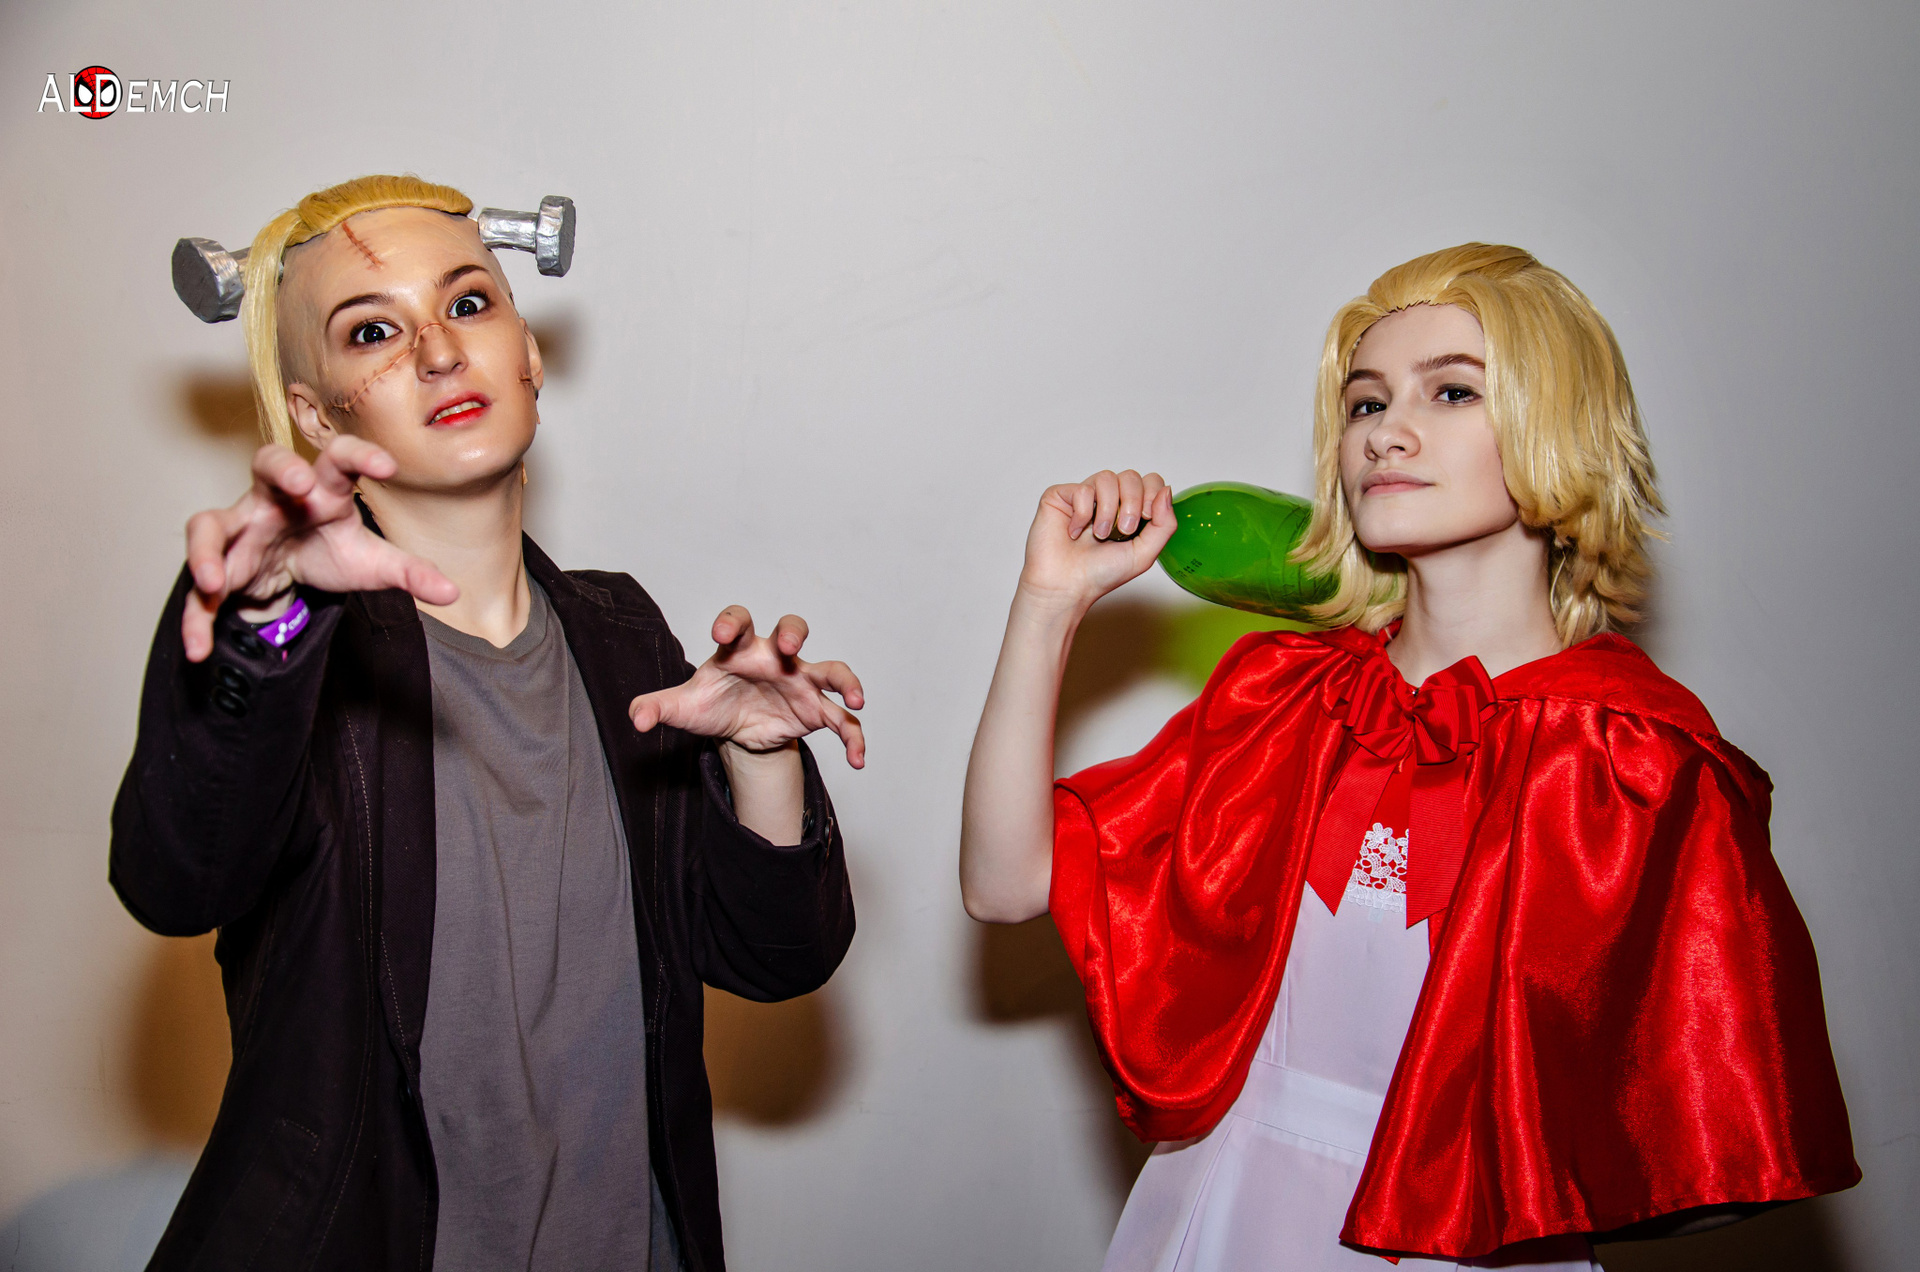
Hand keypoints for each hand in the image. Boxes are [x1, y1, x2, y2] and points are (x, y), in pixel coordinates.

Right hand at [180, 437, 457, 661]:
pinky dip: (196, 621)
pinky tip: (197, 650)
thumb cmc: (329, 550)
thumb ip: (410, 573)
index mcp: (321, 490)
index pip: (338, 460)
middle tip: (294, 482)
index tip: (388, 466)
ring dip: (208, 552)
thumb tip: (452, 592)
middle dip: (278, 469)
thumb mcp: (371, 563)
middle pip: (265, 464)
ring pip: (210, 525)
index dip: (359, 455)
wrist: (289, 575)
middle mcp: (276, 499)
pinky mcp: (220, 567)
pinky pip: (198, 591)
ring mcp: (241, 529)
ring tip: (216, 583)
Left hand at [628, 608, 865, 768]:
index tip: (718, 634)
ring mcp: (800, 682)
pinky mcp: (815, 710)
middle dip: (793, 633)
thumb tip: (635, 718)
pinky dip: (854, 738)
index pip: (738, 623)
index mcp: (740, 649)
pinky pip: (842, 721)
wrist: (737, 728)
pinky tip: (857, 761)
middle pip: (792, 629)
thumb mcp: (683, 707)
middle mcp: (775, 658)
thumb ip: (657, 707)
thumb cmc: (713, 702)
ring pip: (831, 670)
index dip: (729, 622)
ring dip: (846, 681)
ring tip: (856, 699)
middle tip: (788, 646)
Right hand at [1017, 469, 1176, 613]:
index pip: (1149, 482)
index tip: (1145, 518)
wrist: (1066, 587)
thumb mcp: (1144, 554)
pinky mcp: (1061, 495)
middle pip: (1131, 476)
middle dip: (1132, 502)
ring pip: (1107, 478)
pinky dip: (1082, 513)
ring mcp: (1085, 496)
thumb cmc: (1100, 574)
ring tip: (1100, 534)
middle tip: (1124, 530)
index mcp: (1129, 510)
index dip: (1152, 494)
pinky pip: (1082, 489)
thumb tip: (1166, 491)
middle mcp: (1108, 499)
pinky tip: (1074, 532)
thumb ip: (1164, 525)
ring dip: (1107, 510)